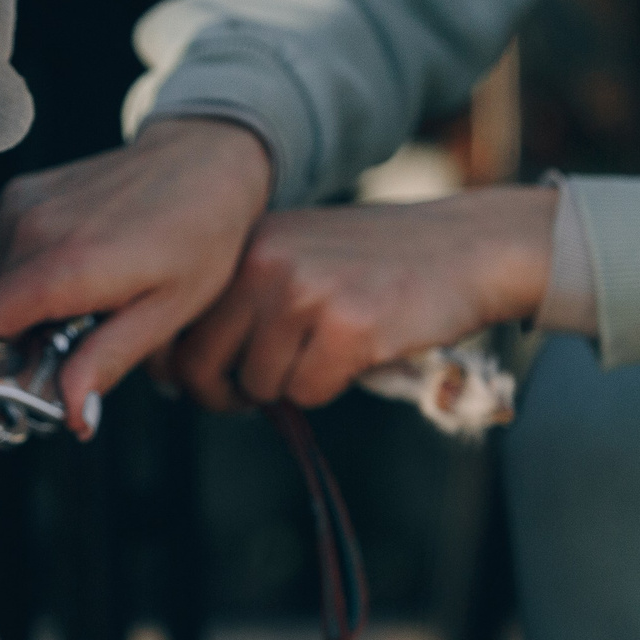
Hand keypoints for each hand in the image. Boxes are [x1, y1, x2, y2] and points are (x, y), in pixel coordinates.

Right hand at [0, 118, 272, 438]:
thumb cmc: (199, 236)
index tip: (8, 387)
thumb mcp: (167, 312)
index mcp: (65, 265)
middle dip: (14, 343)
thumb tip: (71, 414)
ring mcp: (23, 203)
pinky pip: (4, 250)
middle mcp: (30, 228)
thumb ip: (108, 361)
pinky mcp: (24, 190)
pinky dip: (28, 274)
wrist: (204, 161)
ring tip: (81, 306)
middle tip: (69, 351)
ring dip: (23, 307)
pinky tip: (76, 271)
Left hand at [166, 185, 556, 410]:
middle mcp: (263, 261)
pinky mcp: (348, 328)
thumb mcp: (292, 253)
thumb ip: (239, 298)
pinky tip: (357, 354)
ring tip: (324, 352)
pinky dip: (329, 389)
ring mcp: (304, 293)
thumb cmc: (375, 263)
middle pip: (201, 365)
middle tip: (253, 395)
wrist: (467, 247)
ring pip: (258, 385)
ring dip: (289, 387)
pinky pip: (307, 394)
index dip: (180, 368)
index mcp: (243, 243)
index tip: (199, 382)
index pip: (173, 324)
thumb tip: (173, 371)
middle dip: (225, 394)